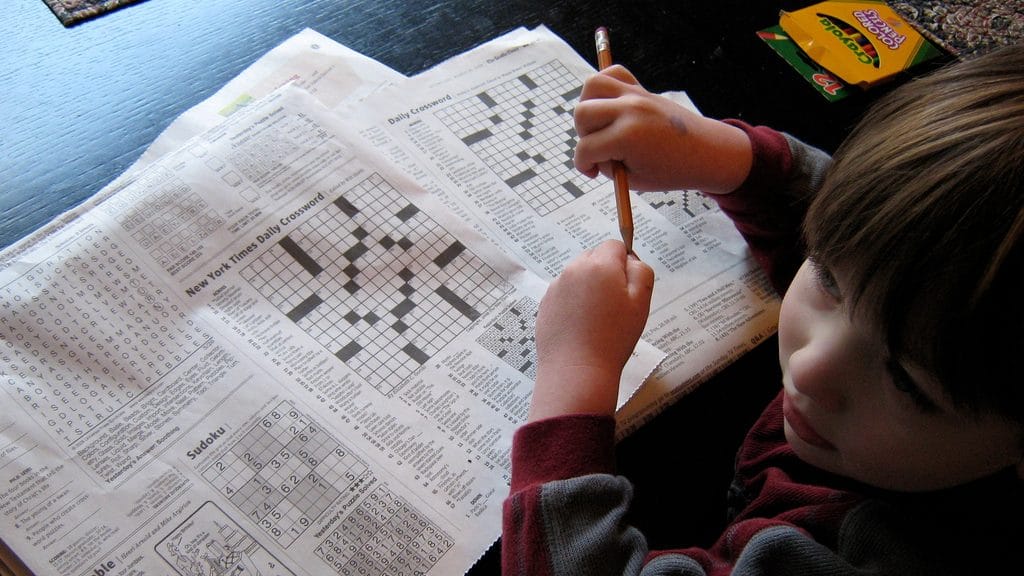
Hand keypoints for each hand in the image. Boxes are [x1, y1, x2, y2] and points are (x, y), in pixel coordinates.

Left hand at [528, 240, 654, 420]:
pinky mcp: (545, 304)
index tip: (627, 288)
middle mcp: (573, 269)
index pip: (614, 246)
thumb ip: (641, 272)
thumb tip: (630, 260)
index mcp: (599, 265)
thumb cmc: (613, 338)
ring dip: (589, 288)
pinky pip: (564, 294)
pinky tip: (581, 327)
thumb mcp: (641, 303)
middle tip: (615, 305)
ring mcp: (555, 287)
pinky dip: (573, 303)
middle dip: (606, 273)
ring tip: (597, 320)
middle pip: (594, 257)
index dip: (624, 264)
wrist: (576, 370)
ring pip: (578, 276)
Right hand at [573, 65, 752, 194]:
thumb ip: (605, 163)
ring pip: (592, 85)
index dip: (583, 165)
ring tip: (599, 124)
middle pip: (582, 113)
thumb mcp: (633, 178)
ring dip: (587, 105)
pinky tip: (609, 106)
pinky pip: (614, 72)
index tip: (592, 173)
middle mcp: (629, 110)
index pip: (586, 148)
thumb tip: (588, 149)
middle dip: (583, 135)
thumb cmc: (672, 170)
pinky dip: (605, 85)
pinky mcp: (642, 89)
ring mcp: (636, 95)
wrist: (707, 153)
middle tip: (597, 149)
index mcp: (627, 137)